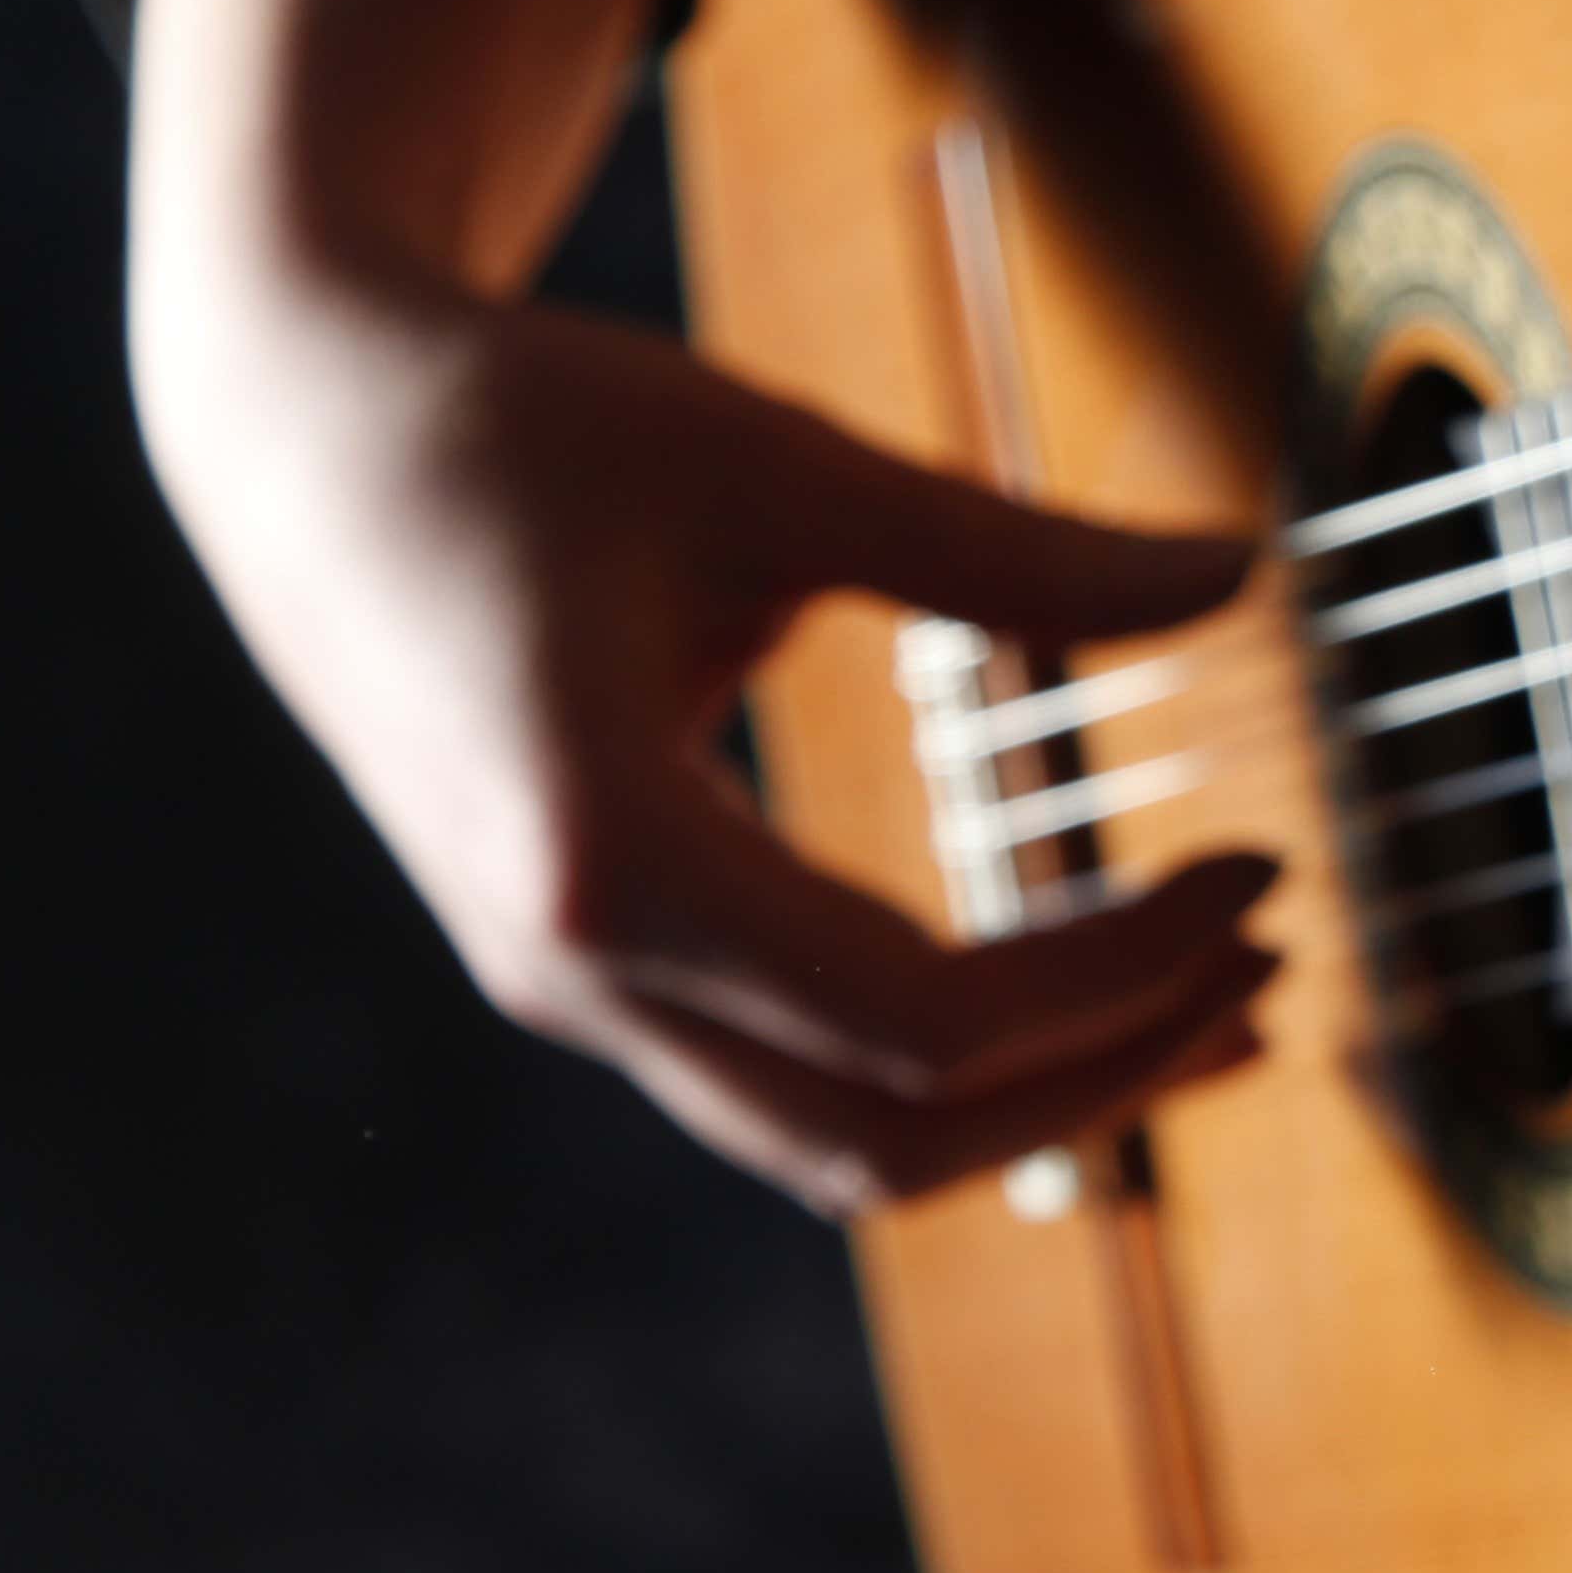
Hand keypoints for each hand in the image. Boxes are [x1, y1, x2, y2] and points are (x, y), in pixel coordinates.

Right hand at [134, 285, 1284, 1214]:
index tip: (1257, 872)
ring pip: (838, 1145)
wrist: (301, 436)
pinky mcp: (586, 964)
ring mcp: (568, 984)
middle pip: (892, 1135)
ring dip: (1041, 1104)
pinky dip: (951, 1069)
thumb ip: (1010, 543)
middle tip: (1270, 965)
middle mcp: (571, 964)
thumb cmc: (523, 427)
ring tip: (1219, 1007)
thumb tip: (1242, 569)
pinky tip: (1079, 994)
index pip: (928, 1018)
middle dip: (1110, 1076)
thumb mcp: (775, 462)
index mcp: (607, 853)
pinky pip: (792, 1083)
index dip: (1124, 973)